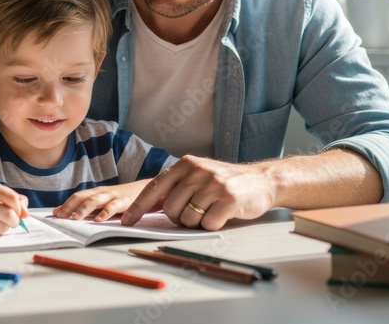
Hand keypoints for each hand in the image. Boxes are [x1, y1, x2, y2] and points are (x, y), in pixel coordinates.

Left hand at [53, 181, 149, 221]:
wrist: (146, 189)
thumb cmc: (123, 198)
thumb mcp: (106, 202)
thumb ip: (92, 209)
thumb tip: (74, 218)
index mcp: (96, 193)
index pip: (77, 197)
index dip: (66, 204)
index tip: (55, 213)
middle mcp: (102, 192)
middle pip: (82, 197)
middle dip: (70, 206)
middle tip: (60, 216)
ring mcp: (113, 196)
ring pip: (95, 200)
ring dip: (83, 209)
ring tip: (75, 218)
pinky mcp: (124, 202)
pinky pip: (113, 207)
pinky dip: (105, 213)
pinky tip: (98, 220)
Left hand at [121, 156, 274, 230]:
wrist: (261, 180)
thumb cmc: (225, 182)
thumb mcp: (199, 175)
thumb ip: (177, 186)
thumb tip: (148, 207)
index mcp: (186, 164)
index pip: (155, 187)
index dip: (139, 206)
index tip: (127, 221)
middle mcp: (198, 171)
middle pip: (172, 209)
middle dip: (179, 218)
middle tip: (195, 213)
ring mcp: (213, 185)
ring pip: (188, 219)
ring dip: (198, 222)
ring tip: (211, 210)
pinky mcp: (228, 200)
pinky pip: (208, 225)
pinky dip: (212, 225)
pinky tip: (222, 214)